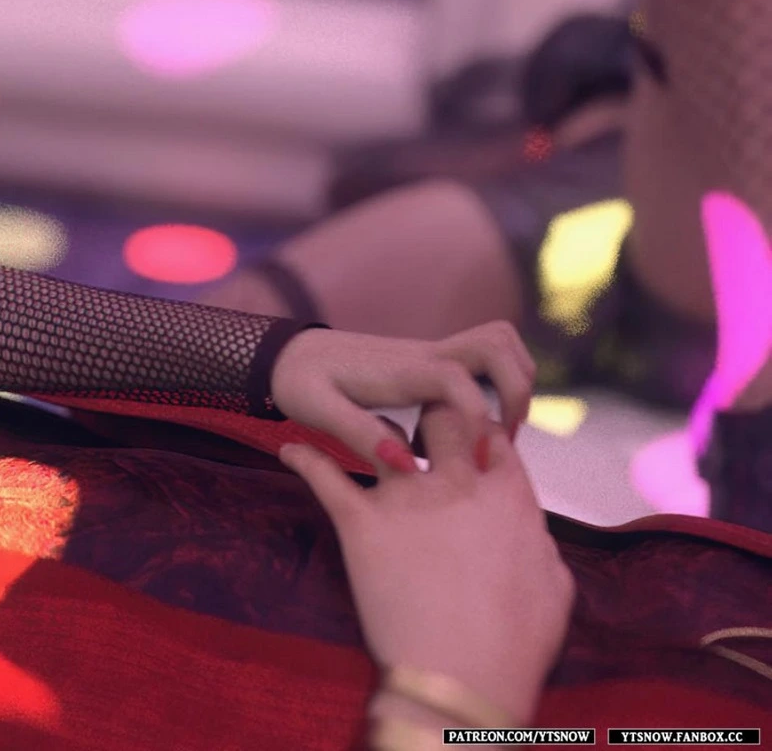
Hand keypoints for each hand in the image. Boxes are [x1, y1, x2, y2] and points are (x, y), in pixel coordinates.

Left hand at [270, 321, 535, 472]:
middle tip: (505, 436)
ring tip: (496, 434)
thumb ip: (359, 435)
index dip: (476, 415)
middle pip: (497, 343)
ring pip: (497, 345)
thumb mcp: (316, 412)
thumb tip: (406, 462)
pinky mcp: (430, 363)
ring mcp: (430, 355)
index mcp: (398, 371)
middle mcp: (423, 355)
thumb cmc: (299, 383)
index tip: (474, 458)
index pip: (456, 378)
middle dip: (517, 388)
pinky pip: (481, 362)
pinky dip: (495, 387)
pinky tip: (468, 431)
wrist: (288, 355)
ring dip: (512, 383)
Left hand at [280, 406, 573, 724]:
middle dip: (430, 409)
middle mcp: (456, 484)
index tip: (464, 431)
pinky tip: (289, 448)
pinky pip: (323, 476)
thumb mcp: (554, 587)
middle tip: (413, 420)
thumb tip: (529, 533)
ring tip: (352, 424)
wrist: (461, 677)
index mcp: (508, 497)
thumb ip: (538, 544)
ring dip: (367, 428)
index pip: (488, 433)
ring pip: (382, 434)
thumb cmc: (514, 643)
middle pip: (439, 414)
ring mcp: (405, 500)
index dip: (476, 426)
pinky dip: (304, 458)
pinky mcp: (360, 523)